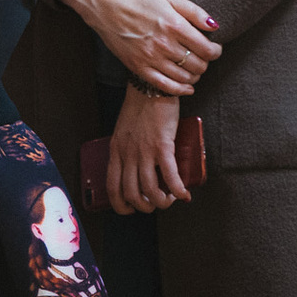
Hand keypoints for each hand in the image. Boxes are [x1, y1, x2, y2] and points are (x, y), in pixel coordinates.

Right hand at [60, 0, 220, 95]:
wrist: (106, 5)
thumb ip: (194, 12)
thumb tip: (214, 26)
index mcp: (174, 25)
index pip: (206, 49)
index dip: (216, 51)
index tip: (215, 49)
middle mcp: (164, 44)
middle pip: (197, 65)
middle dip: (206, 63)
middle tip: (203, 58)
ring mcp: (150, 58)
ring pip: (184, 77)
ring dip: (195, 76)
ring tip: (194, 69)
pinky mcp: (138, 67)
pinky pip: (164, 85)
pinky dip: (179, 89)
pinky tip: (186, 87)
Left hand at [108, 91, 188, 213]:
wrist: (151, 87)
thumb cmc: (139, 108)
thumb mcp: (123, 131)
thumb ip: (126, 149)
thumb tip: (136, 168)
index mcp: (116, 151)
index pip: (112, 188)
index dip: (121, 205)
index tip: (131, 209)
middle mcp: (127, 154)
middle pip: (131, 194)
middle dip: (145, 207)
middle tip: (155, 204)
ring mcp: (144, 151)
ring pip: (150, 190)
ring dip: (162, 202)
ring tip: (170, 199)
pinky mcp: (162, 145)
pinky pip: (169, 176)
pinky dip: (177, 190)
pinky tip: (184, 194)